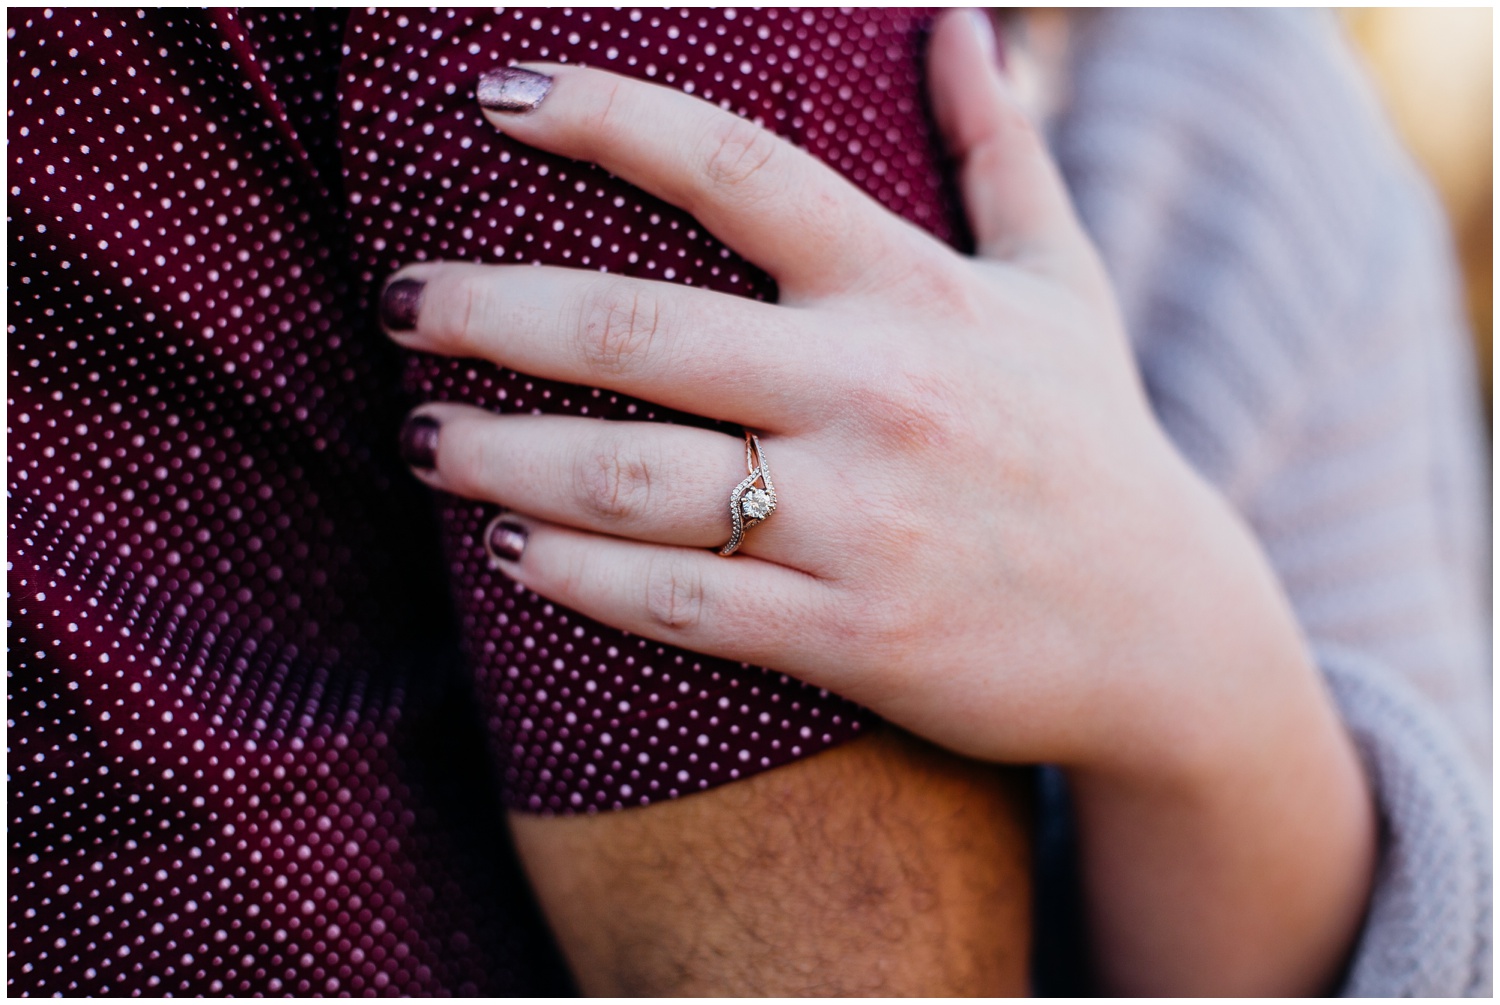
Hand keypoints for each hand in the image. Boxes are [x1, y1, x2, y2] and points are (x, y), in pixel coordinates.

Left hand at [384, 9, 1374, 993]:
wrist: (1167, 632)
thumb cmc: (1093, 444)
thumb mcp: (1065, 285)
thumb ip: (1000, 149)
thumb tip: (961, 18)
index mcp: (916, 289)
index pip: (735, 168)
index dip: (600, 116)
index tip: (488, 97)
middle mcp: (878, 391)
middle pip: (635, 326)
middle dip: (486, 309)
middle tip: (396, 303)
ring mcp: (860, 520)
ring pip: (628, 477)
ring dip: (497, 453)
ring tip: (420, 440)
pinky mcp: (850, 634)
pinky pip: (678, 601)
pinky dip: (574, 576)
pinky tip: (507, 551)